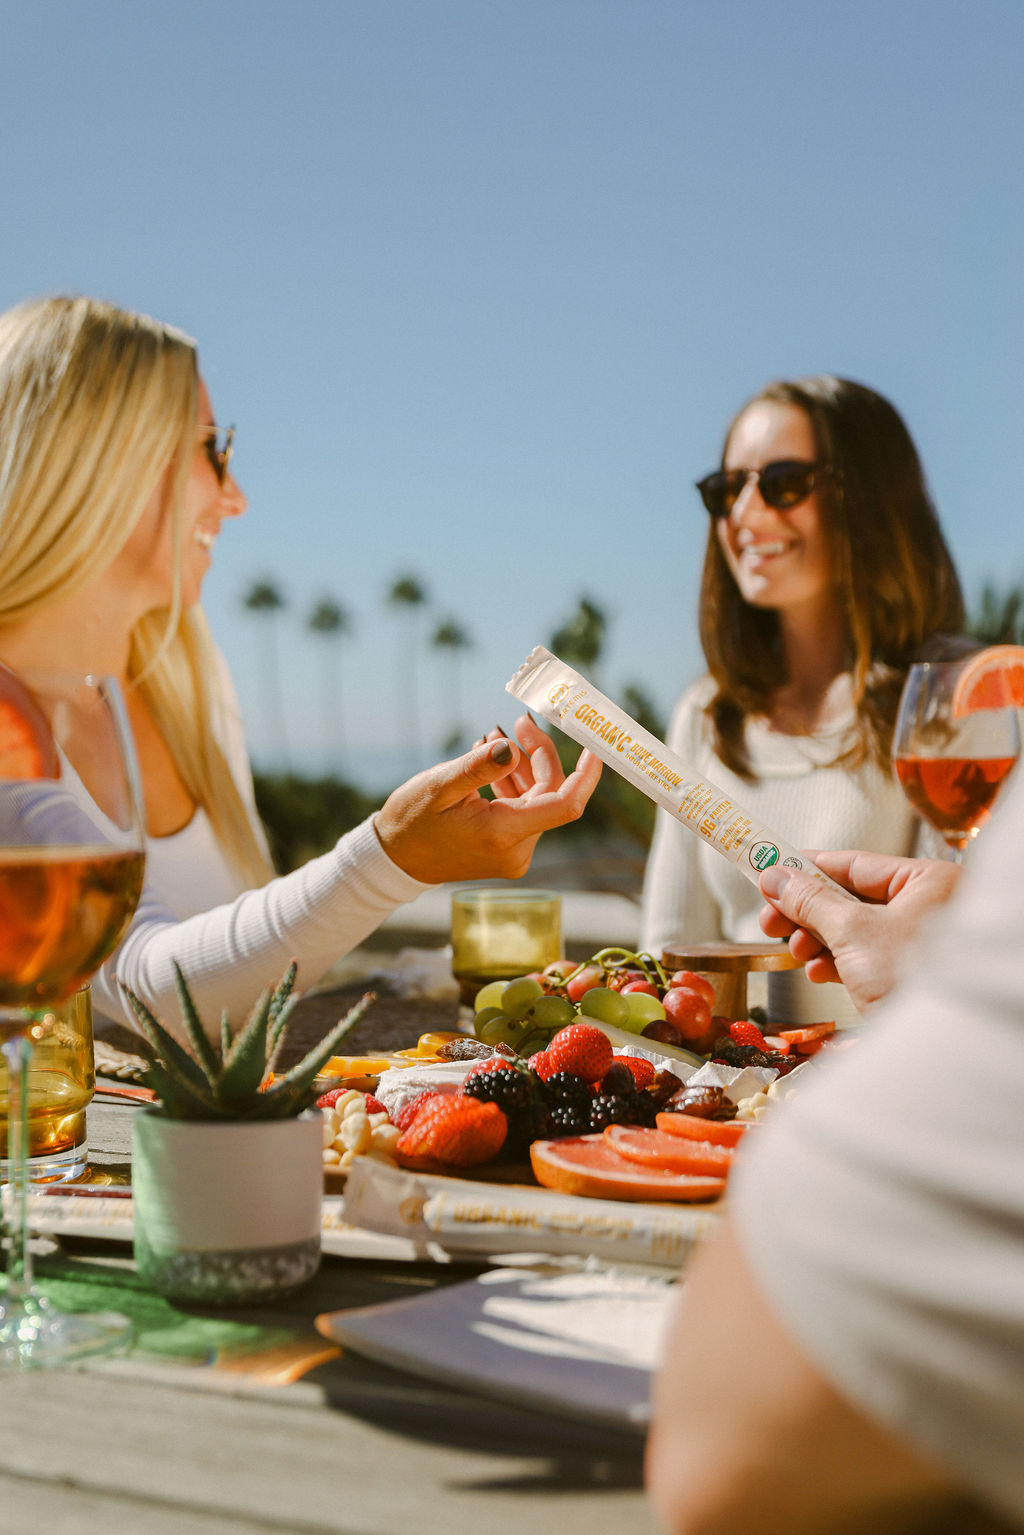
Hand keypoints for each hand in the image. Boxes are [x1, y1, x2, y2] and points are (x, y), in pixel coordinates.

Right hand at [374, 729, 601, 882]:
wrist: (395, 860)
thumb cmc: (411, 822)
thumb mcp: (439, 786)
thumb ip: (479, 766)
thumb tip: (512, 746)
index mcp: (503, 833)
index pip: (565, 804)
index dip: (586, 773)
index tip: (593, 744)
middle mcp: (516, 848)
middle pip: (550, 793)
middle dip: (539, 753)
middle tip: (518, 721)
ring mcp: (514, 852)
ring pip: (537, 798)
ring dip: (523, 765)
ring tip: (495, 734)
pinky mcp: (507, 849)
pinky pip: (523, 809)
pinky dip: (512, 782)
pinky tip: (490, 761)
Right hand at [758, 850, 960, 1011]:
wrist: (939, 1043)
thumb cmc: (913, 978)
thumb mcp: (852, 930)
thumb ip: (810, 900)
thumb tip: (775, 878)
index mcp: (928, 882)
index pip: (856, 864)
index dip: (807, 869)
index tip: (772, 872)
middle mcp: (929, 906)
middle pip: (851, 898)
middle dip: (808, 913)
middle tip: (772, 919)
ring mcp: (920, 942)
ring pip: (854, 929)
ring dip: (818, 940)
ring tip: (798, 951)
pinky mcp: (908, 973)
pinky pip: (864, 956)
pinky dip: (836, 962)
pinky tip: (818, 972)